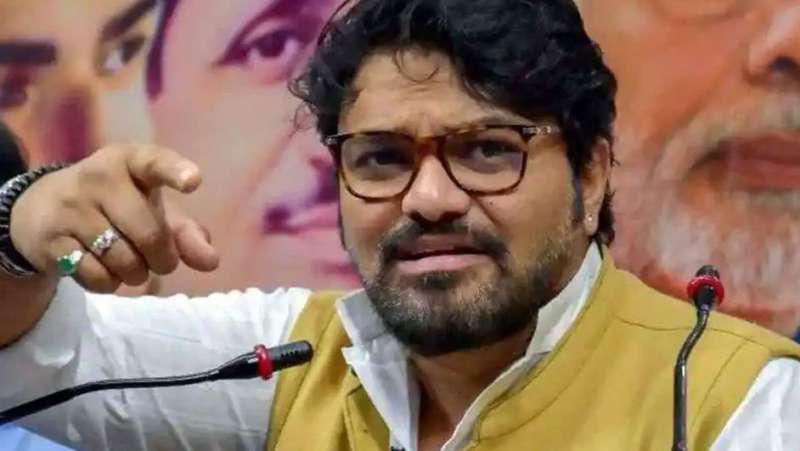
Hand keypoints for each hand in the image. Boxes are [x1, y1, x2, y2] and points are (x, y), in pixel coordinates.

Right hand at [8, 144, 218, 292]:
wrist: (42, 210)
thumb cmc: (115, 206)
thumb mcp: (152, 209)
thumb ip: (185, 233)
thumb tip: (211, 262)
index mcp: (130, 161)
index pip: (154, 162)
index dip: (175, 172)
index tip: (194, 180)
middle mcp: (99, 178)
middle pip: (149, 235)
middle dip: (164, 259)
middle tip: (161, 261)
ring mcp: (71, 208)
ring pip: (124, 261)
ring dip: (137, 274)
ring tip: (130, 263)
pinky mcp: (51, 240)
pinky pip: (98, 277)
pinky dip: (110, 283)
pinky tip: (102, 268)